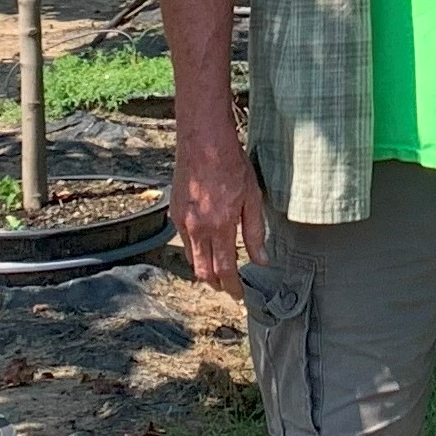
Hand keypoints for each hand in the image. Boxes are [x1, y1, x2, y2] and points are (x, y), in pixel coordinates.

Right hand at [172, 114, 267, 292]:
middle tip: (230, 287)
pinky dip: (196, 248)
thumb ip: (255, 232)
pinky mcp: (174, 212)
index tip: (240, 295)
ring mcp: (182, 221)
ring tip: (220, 268)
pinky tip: (207, 242)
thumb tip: (261, 259)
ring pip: (191, 258)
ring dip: (205, 268)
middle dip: (217, 285)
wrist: (204, 140)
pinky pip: (184, 240)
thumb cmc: (231, 164)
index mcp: (220, 226)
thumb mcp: (253, 197)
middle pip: (203, 272)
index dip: (233, 287)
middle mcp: (197, 228)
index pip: (225, 270)